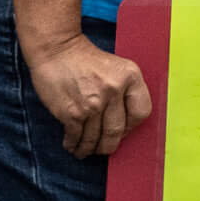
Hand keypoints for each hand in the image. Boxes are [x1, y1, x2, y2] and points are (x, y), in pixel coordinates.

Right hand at [23, 30, 151, 157]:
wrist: (57, 50)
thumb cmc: (87, 61)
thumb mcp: (117, 68)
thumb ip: (125, 92)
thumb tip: (123, 128)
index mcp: (130, 77)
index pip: (142, 112)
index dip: (131, 126)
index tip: (122, 131)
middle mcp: (114, 90)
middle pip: (116, 131)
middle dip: (108, 146)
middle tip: (102, 149)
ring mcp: (93, 103)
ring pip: (95, 138)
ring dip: (88, 149)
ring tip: (84, 151)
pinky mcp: (72, 112)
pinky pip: (76, 137)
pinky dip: (73, 145)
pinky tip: (71, 145)